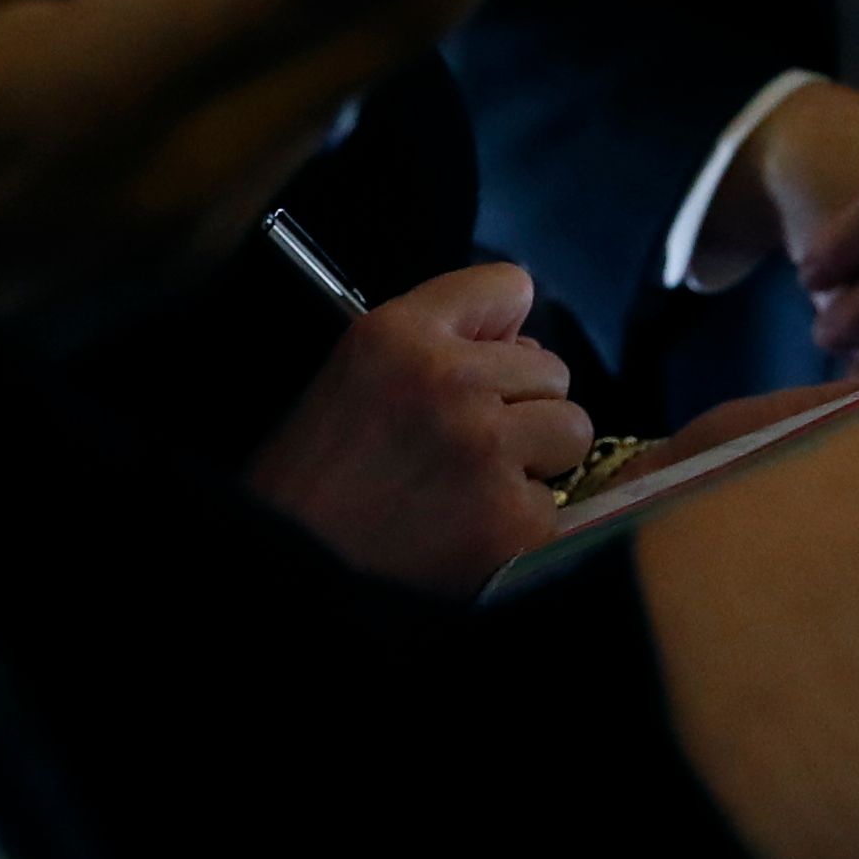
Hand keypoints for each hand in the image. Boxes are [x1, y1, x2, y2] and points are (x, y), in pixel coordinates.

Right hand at [243, 258, 592, 593]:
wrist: (286, 572)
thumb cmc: (315, 477)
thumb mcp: (356, 373)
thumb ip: (439, 339)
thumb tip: (525, 342)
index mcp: (400, 332)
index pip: (509, 286)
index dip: (498, 333)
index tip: (476, 368)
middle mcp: (450, 381)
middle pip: (552, 369)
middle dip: (517, 408)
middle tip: (458, 449)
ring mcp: (485, 450)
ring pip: (572, 429)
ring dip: (534, 460)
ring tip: (470, 487)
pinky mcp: (510, 519)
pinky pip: (556, 503)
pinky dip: (521, 524)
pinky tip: (468, 532)